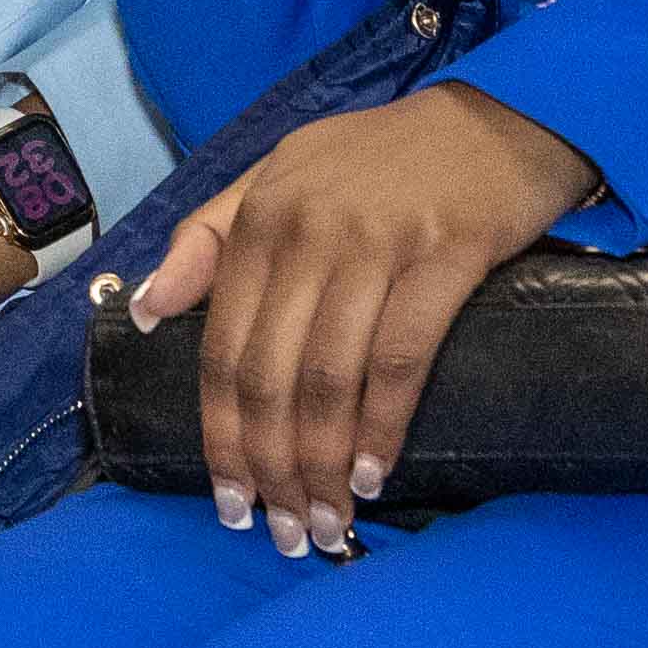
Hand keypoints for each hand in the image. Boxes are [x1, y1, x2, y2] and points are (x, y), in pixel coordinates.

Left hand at [123, 82, 596, 544]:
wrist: (503, 113)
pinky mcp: (446, 251)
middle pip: (269, 376)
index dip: (221, 437)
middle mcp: (307, 230)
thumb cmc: (388, 156)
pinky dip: (383, 426)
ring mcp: (377, 240)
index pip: (222, 350)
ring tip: (331, 523)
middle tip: (288, 534)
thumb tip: (143, 312)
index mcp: (260, 217)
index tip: (229, 503)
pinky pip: (401, 358)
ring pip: (328, 379)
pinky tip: (377, 473)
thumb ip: (210, 239)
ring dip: (324, 465)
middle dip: (270, 469)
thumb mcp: (284, 176)